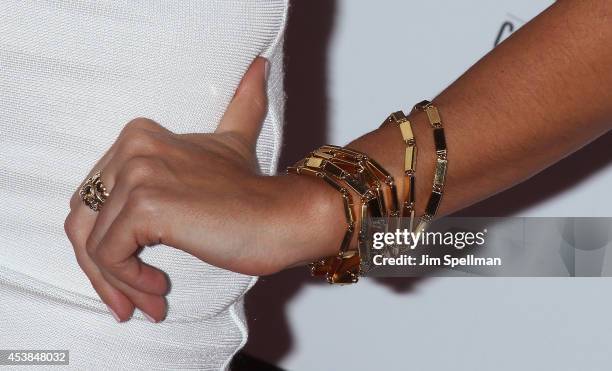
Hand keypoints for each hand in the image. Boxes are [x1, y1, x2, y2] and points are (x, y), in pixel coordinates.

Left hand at [63, 58, 268, 321]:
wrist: (286, 214)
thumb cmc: (254, 194)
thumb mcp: (235, 143)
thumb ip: (241, 105)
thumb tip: (259, 65)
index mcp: (138, 136)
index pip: (92, 198)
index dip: (103, 241)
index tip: (132, 273)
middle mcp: (131, 147)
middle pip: (83, 220)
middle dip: (100, 269)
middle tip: (129, 301)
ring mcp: (137, 174)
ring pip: (93, 244)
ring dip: (116, 284)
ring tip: (148, 302)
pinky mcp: (145, 205)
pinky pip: (111, 255)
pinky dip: (128, 282)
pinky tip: (159, 289)